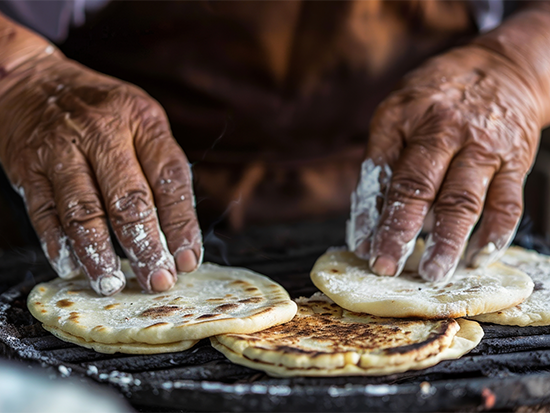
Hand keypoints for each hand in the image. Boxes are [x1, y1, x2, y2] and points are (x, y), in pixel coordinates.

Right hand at [0, 51, 201, 294]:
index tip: (187, 260)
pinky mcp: (27, 167)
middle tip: (157, 280)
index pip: (170, 179)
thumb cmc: (101, 112)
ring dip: (99, 254)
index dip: (182, 225)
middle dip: (146, 248)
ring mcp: (61, 149)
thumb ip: (160, 169)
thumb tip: (179, 234)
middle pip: (129, 200)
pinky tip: (72, 267)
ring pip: (84, 211)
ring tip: (113, 283)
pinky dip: (57, 244)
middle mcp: (102, 132)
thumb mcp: (141, 122)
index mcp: (142, 121)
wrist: (33, 82)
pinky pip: (44, 212)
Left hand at [350, 45, 541, 280]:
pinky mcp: (515, 160)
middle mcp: (446, 131)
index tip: (362, 246)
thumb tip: (371, 217)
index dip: (371, 213)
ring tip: (432, 273)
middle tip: (385, 267)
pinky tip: (477, 258)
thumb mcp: (399, 111)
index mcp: (408, 118)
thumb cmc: (438, 96)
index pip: (385, 173)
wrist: (503, 66)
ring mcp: (484, 147)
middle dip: (400, 232)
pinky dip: (494, 235)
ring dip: (446, 241)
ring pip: (463, 201)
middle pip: (419, 188)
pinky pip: (507, 203)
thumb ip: (384, 159)